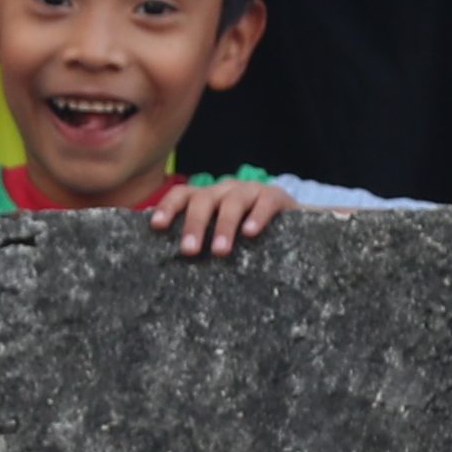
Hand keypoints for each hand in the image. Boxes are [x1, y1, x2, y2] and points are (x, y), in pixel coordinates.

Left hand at [148, 174, 299, 257]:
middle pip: (203, 199)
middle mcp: (225, 189)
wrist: (294, 227)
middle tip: (189, 251)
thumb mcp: (220, 237)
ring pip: (232, 201)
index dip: (168, 207)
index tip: (157, 225)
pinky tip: (250, 232)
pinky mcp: (276, 196)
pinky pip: (265, 202)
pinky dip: (257, 216)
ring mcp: (250, 190)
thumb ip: (199, 242)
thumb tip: (162, 262)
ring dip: (224, 225)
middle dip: (194, 224)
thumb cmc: (247, 238)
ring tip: (220, 251)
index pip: (182, 194)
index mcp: (207, 198)